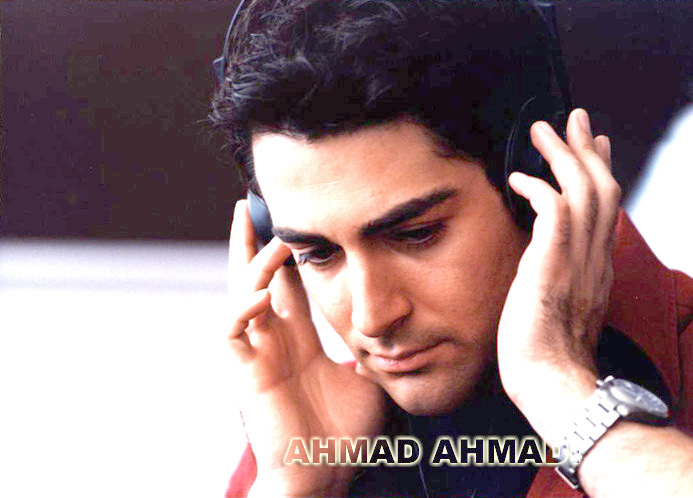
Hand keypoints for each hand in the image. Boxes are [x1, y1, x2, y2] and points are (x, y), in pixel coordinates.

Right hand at [228, 201, 385, 496]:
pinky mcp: (246, 371)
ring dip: (255, 262)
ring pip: (242, 293)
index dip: (287, 251)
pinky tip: (262, 293)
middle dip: (254, 240)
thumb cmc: (343, 433)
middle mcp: (274, 337)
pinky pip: (233, 331)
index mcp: (298, 337)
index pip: (288, 282)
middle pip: (256, 276)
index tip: (295, 218)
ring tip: (275, 236)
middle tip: (253, 202)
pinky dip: (243, 309)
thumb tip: (398, 326)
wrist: (324, 475)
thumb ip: (372, 347)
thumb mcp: (367, 376)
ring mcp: (257, 352)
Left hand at [497, 108, 620, 444]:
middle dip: (586, 148)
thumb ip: (558, 278)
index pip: (606, 207)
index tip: (593, 147)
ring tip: (542, 131)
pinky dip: (538, 187)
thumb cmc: (544, 353)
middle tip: (574, 120)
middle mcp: (596, 257)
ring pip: (583, 189)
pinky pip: (554, 209)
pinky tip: (518, 178)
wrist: (549, 382)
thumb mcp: (559, 309)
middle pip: (602, 187)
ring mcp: (578, 259)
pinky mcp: (553, 263)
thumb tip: (541, 260)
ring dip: (562, 155)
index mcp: (597, 267)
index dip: (600, 172)